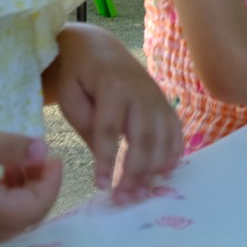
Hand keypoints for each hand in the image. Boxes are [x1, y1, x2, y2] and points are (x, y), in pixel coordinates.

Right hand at [0, 120, 63, 241]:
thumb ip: (4, 147)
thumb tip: (42, 152)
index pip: (31, 211)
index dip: (50, 184)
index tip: (51, 154)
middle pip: (25, 220)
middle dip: (42, 188)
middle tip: (41, 156)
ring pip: (11, 221)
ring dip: (26, 192)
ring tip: (21, 159)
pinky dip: (8, 195)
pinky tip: (1, 169)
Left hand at [45, 26, 182, 204]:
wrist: (100, 48)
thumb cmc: (79, 76)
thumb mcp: (70, 96)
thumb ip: (87, 125)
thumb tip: (105, 158)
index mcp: (112, 87)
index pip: (110, 129)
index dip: (107, 160)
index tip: (101, 186)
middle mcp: (140, 92)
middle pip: (142, 137)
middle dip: (135, 171)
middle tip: (125, 198)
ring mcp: (156, 98)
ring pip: (162, 137)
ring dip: (153, 169)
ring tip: (141, 193)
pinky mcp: (164, 104)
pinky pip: (176, 131)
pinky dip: (173, 153)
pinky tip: (164, 173)